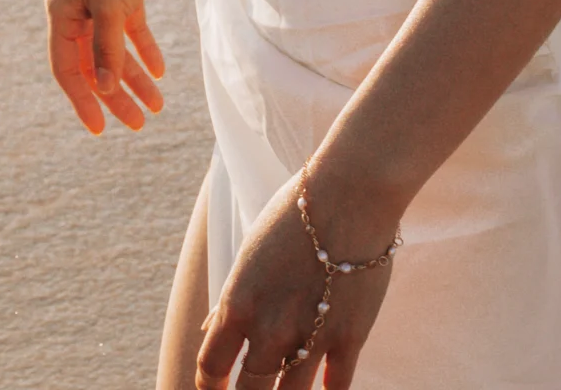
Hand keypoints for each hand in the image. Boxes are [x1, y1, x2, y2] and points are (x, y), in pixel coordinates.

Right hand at [44, 0, 169, 133]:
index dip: (83, 100)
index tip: (100, 129)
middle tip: (138, 124)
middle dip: (115, 95)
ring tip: (157, 105)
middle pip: (94, 65)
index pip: (66, 69)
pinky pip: (132, 32)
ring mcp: (102, 3)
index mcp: (62, 14)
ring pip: (116, 51)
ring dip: (135, 78)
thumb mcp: (113, 8)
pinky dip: (145, 50)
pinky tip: (160, 71)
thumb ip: (107, 51)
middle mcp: (78, 11)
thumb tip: (102, 91)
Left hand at [197, 177, 394, 389]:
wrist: (351, 190)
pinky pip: (336, 389)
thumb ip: (232, 297)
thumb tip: (210, 331)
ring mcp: (310, 338)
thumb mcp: (251, 251)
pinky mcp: (349, 338)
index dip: (209, 387)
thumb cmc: (296, 211)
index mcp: (237, 305)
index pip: (210, 368)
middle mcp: (269, 330)